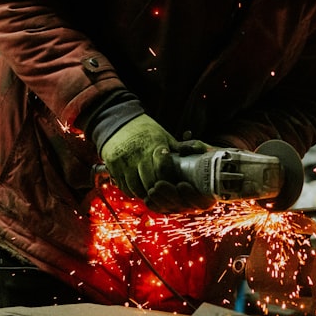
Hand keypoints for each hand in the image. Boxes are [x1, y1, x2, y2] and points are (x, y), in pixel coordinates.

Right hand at [100, 118, 215, 212]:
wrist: (117, 122)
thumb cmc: (145, 130)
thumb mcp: (164, 135)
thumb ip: (180, 148)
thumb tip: (202, 152)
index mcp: (154, 145)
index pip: (163, 169)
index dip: (170, 179)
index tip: (174, 183)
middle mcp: (138, 155)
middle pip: (150, 182)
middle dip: (159, 190)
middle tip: (164, 193)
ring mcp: (124, 162)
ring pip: (136, 188)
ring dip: (146, 193)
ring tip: (152, 192)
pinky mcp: (113, 167)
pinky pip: (124, 188)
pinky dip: (133, 191)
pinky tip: (139, 187)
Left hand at [145, 138, 215, 212]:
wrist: (184, 161)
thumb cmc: (194, 154)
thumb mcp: (197, 148)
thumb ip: (196, 146)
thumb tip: (188, 148)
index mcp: (209, 192)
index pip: (202, 201)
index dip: (192, 195)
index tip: (182, 184)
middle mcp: (196, 202)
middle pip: (184, 206)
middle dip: (170, 196)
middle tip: (159, 184)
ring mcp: (183, 206)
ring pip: (171, 209)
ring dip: (160, 201)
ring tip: (152, 190)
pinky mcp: (170, 207)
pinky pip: (162, 210)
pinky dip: (154, 206)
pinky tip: (147, 199)